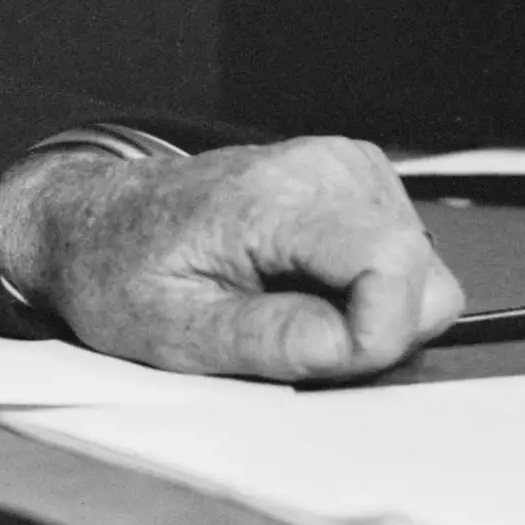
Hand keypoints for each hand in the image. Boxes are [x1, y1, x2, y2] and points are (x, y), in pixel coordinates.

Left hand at [0, 133, 461, 379]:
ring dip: (364, 309)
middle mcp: (324, 167)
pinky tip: (297, 279)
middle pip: (423, 280)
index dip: (376, 333)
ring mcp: (347, 167)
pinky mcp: (358, 180)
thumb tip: (352, 346)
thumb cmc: (125, 272)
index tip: (323, 356)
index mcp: (273, 198)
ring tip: (280, 299)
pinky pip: (405, 260)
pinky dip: (362, 287)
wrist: (101, 222)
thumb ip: (269, 340)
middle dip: (370, 330)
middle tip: (286, 330)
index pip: (390, 262)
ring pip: (423, 276)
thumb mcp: (174, 330)